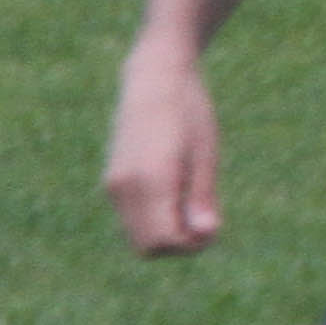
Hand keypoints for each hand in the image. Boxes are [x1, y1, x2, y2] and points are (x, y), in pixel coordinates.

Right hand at [105, 47, 223, 254]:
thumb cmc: (189, 111)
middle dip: (178, 244)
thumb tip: (206, 234)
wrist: (154, 77)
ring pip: (138, 237)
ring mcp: (113, 185)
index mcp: (150, 179)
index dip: (192, 245)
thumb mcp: (205, 154)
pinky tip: (174, 192)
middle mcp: (124, 187)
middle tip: (204, 216)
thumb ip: (202, 197)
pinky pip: (132, 219)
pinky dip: (154, 220)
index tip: (213, 226)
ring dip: (165, 234)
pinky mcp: (112, 182)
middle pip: (148, 247)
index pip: (164, 240)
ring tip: (191, 200)